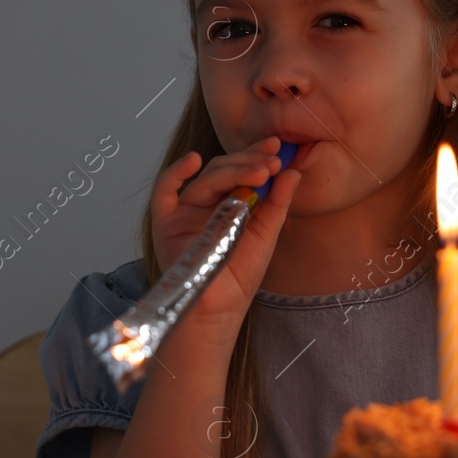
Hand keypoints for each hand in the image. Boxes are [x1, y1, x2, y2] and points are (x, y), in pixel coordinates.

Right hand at [149, 137, 299, 332]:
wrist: (219, 309)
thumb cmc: (240, 276)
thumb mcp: (266, 234)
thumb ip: (277, 202)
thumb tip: (293, 170)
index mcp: (228, 202)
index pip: (241, 170)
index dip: (256, 156)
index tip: (277, 147)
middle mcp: (205, 202)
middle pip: (223, 170)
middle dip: (248, 161)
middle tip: (272, 160)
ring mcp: (185, 210)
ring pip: (205, 179)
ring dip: (233, 169)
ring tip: (260, 171)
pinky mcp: (165, 222)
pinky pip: (164, 191)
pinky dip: (176, 173)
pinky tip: (195, 160)